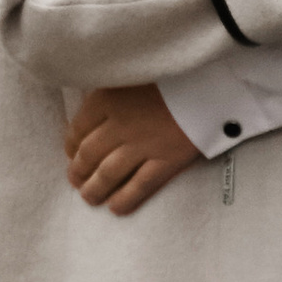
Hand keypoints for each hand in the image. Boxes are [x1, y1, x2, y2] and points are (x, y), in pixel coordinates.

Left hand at [66, 84, 201, 214]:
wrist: (211, 79)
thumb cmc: (170, 73)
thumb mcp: (131, 73)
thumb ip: (110, 92)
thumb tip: (92, 114)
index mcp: (107, 99)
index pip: (77, 128)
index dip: (70, 146)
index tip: (70, 154)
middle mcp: (120, 124)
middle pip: (89, 154)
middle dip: (78, 171)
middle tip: (76, 180)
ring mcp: (143, 145)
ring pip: (108, 174)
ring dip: (94, 189)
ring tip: (90, 197)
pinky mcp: (166, 160)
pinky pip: (140, 186)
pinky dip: (125, 199)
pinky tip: (116, 208)